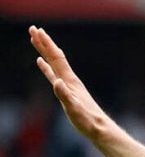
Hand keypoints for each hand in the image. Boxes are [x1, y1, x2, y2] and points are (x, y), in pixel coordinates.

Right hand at [29, 25, 112, 139]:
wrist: (99, 128)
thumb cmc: (87, 121)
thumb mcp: (74, 109)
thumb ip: (65, 96)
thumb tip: (57, 82)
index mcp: (69, 81)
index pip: (56, 58)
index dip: (46, 44)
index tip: (37, 30)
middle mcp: (69, 79)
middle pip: (54, 56)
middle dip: (43, 42)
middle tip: (33, 28)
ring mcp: (68, 84)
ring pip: (53, 63)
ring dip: (44, 51)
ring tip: (36, 40)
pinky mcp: (66, 91)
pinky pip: (52, 75)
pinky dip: (46, 67)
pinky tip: (40, 62)